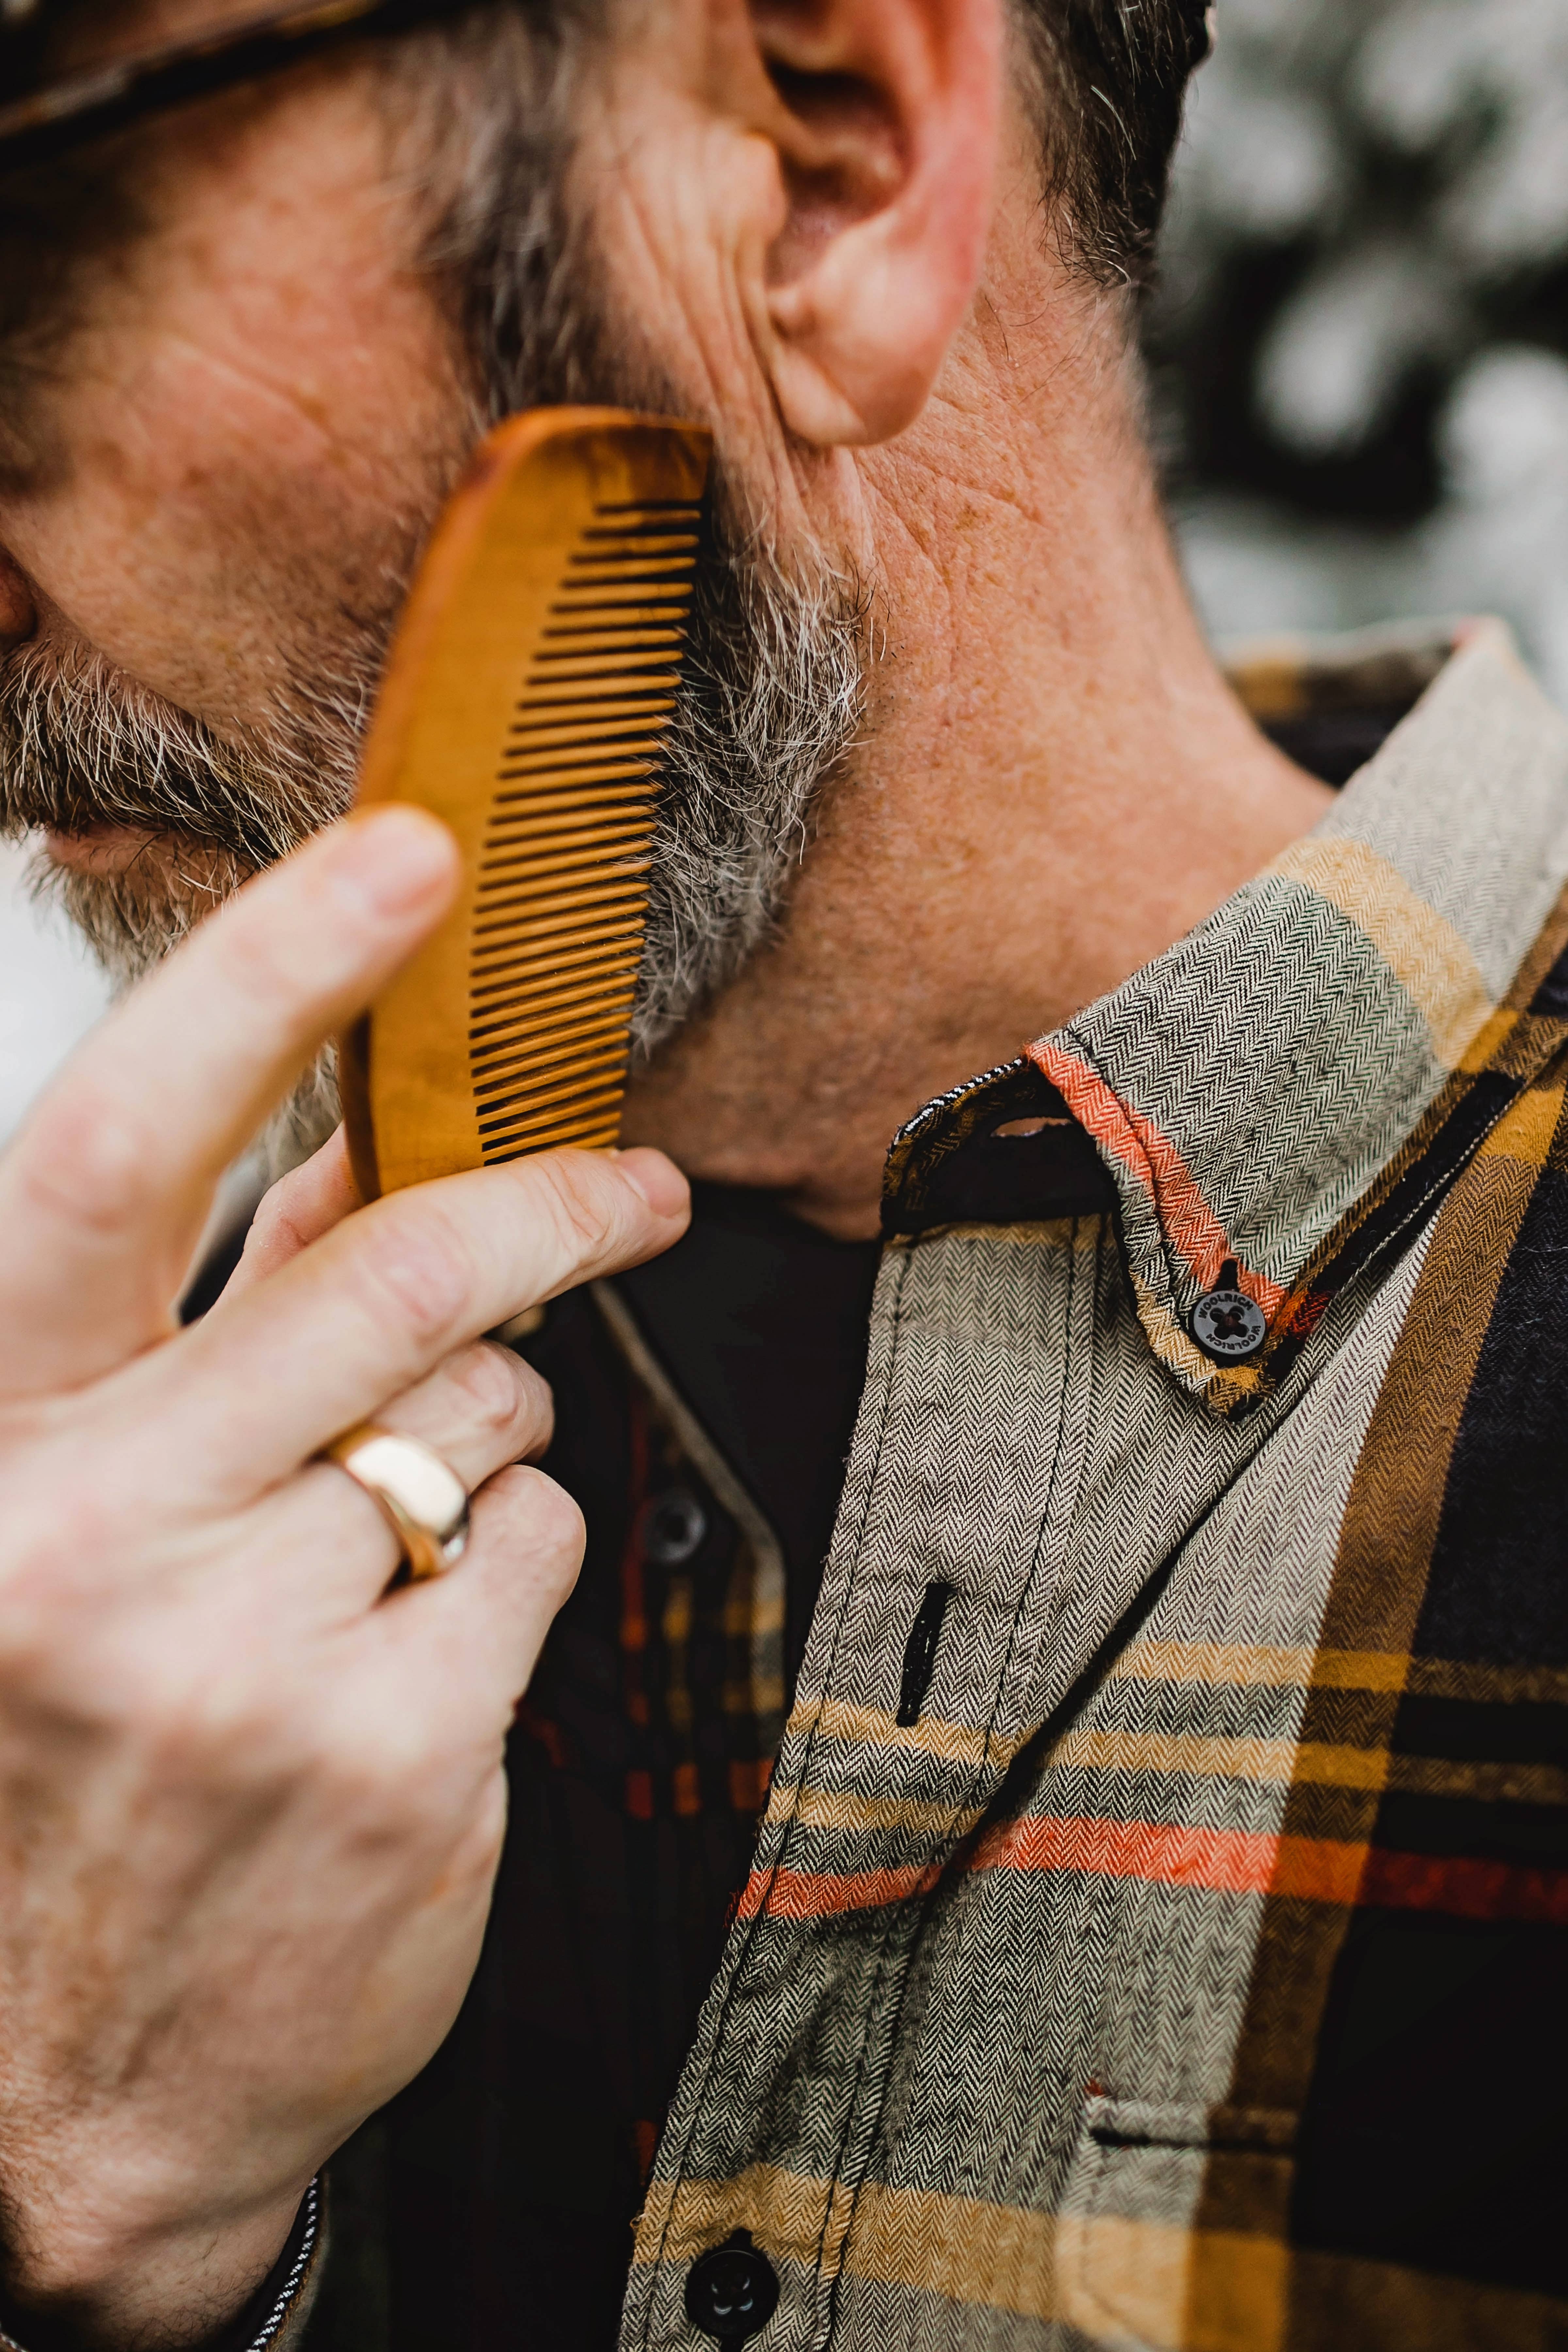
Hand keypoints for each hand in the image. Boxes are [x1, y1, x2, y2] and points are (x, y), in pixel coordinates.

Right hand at [0, 810, 688, 2346]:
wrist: (52, 2108)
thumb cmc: (60, 1766)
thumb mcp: (70, 1524)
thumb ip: (194, 1331)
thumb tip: (334, 1149)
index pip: (114, 1154)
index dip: (263, 979)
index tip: (401, 863)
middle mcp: (95, 1537)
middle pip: (388, 1276)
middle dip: (543, 1205)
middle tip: (632, 1186)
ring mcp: (250, 1659)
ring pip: (487, 1422)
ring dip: (492, 1435)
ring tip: (410, 1525)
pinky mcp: (400, 1757)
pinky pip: (542, 1551)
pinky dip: (520, 1560)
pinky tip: (434, 1645)